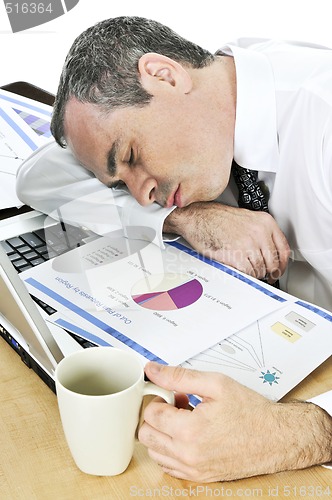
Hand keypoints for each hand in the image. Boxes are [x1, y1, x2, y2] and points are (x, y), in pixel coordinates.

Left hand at [138, 363, 331, 481]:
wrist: (276, 438)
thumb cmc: (250, 412)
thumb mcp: (215, 384)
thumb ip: (179, 376)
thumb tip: (153, 370)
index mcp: (189, 432)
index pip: (150, 414)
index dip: (160, 398)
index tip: (173, 394)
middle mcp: (187, 456)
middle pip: (146, 434)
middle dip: (157, 416)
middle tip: (176, 405)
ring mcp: (192, 470)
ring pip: (154, 451)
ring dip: (162, 433)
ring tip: (184, 419)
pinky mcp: (198, 477)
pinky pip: (168, 465)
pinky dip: (170, 449)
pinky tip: (187, 435)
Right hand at [164, 202, 289, 283]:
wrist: (197, 217)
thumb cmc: (216, 218)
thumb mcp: (246, 219)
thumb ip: (261, 234)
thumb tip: (269, 253)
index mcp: (265, 221)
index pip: (284, 248)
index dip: (282, 264)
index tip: (279, 270)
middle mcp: (259, 231)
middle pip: (273, 262)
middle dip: (268, 272)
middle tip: (264, 276)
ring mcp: (248, 243)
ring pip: (260, 269)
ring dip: (255, 274)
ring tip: (248, 272)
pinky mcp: (236, 254)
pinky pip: (248, 272)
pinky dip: (245, 276)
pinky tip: (241, 271)